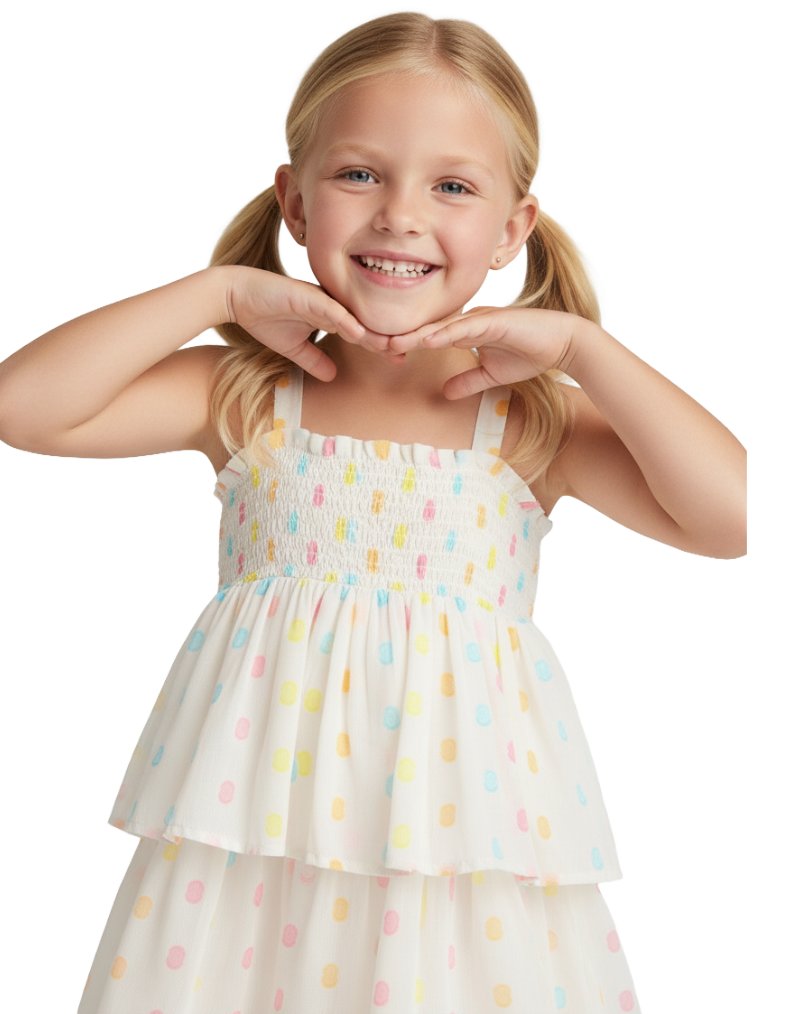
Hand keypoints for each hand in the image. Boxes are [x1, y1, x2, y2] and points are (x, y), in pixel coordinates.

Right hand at [226, 266, 399, 380]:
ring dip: (372, 332)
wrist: (237, 296)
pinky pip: (330, 309)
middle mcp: (330, 306)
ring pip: (352, 317)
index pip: (361, 332)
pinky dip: (345, 320)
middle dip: (385, 339)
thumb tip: (332, 376)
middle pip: (364, 324)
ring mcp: (320, 300)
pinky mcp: (306, 296)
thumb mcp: (293, 348)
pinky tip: (359, 332)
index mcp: (329, 316)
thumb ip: (313, 360)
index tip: (400, 359)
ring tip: (392, 346)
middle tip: (408, 353)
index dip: (380, 345)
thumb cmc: (263, 316)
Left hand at [389, 306, 581, 398]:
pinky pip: (465, 327)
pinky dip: (445, 333)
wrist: (562, 344)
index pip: (430, 337)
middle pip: (428, 329)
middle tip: (373, 342)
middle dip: (402, 336)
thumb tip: (445, 393)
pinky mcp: (494, 320)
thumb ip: (468, 381)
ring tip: (391, 342)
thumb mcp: (491, 375)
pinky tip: (427, 339)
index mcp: (465, 330)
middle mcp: (468, 320)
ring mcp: (480, 318)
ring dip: (416, 335)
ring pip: (441, 326)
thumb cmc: (529, 353)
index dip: (407, 344)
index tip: (382, 351)